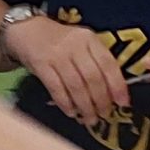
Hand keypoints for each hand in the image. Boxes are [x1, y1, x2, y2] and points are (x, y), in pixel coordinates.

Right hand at [6, 16, 128, 129]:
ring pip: (76, 85)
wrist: (27, 29)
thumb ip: (95, 62)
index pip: (108, 64)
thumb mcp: (81, 44)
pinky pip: (56, 88)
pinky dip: (65, 103)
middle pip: (93, 78)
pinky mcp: (41, 64)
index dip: (117, 86)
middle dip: (101, 100)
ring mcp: (57, 55)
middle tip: (104, 114)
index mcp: (89, 40)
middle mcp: (75, 46)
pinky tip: (71, 112)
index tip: (123, 103)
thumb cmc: (59, 41)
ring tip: (90, 119)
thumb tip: (112, 93)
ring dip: (85, 106)